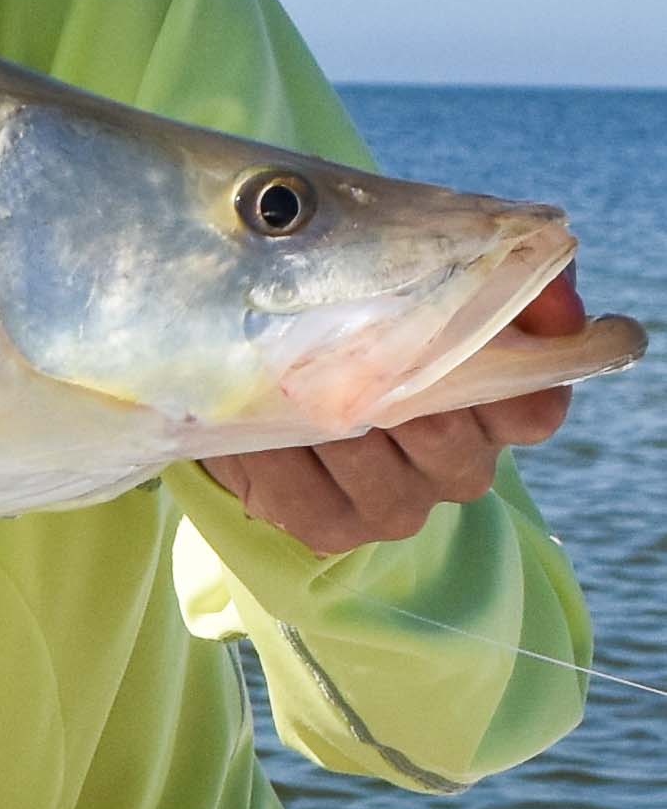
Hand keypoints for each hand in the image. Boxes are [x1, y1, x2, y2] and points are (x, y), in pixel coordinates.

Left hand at [200, 270, 581, 556]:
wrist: (284, 392)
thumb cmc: (376, 327)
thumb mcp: (440, 286)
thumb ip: (504, 280)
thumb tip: (554, 304)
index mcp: (507, 414)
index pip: (531, 408)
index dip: (493, 371)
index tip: (440, 328)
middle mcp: (464, 468)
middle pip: (438, 429)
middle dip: (382, 378)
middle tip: (334, 335)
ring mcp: (401, 505)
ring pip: (363, 455)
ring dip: (318, 410)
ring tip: (285, 370)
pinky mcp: (333, 528)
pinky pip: (297, 490)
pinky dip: (269, 449)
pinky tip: (255, 421)